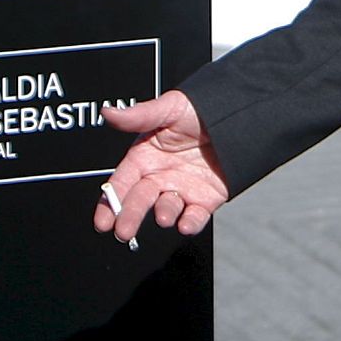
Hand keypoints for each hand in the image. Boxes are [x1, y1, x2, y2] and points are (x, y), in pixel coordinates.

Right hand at [93, 90, 227, 242]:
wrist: (238, 114)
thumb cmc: (198, 108)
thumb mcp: (168, 108)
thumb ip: (138, 116)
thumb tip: (108, 112)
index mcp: (145, 156)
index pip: (122, 181)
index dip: (111, 200)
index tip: (102, 221)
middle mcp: (161, 176)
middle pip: (140, 200)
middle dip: (130, 216)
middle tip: (123, 232)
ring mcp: (182, 188)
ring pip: (167, 209)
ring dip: (164, 215)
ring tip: (163, 216)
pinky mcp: (206, 198)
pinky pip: (196, 216)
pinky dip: (190, 223)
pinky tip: (186, 224)